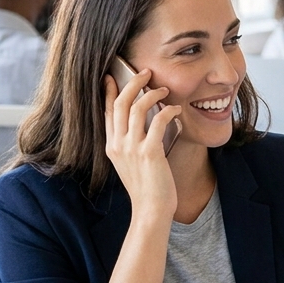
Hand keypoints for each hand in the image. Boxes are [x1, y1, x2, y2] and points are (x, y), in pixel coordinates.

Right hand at [104, 71, 180, 220]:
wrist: (151, 210)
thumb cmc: (147, 187)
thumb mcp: (131, 163)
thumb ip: (131, 143)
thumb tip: (144, 121)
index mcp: (111, 146)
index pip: (107, 112)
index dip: (109, 92)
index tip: (112, 76)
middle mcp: (118, 145)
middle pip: (120, 103)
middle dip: (132, 83)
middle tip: (146, 72)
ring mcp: (132, 148)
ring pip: (137, 107)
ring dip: (153, 94)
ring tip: (165, 90)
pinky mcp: (150, 152)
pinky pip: (158, 121)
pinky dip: (169, 111)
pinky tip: (177, 110)